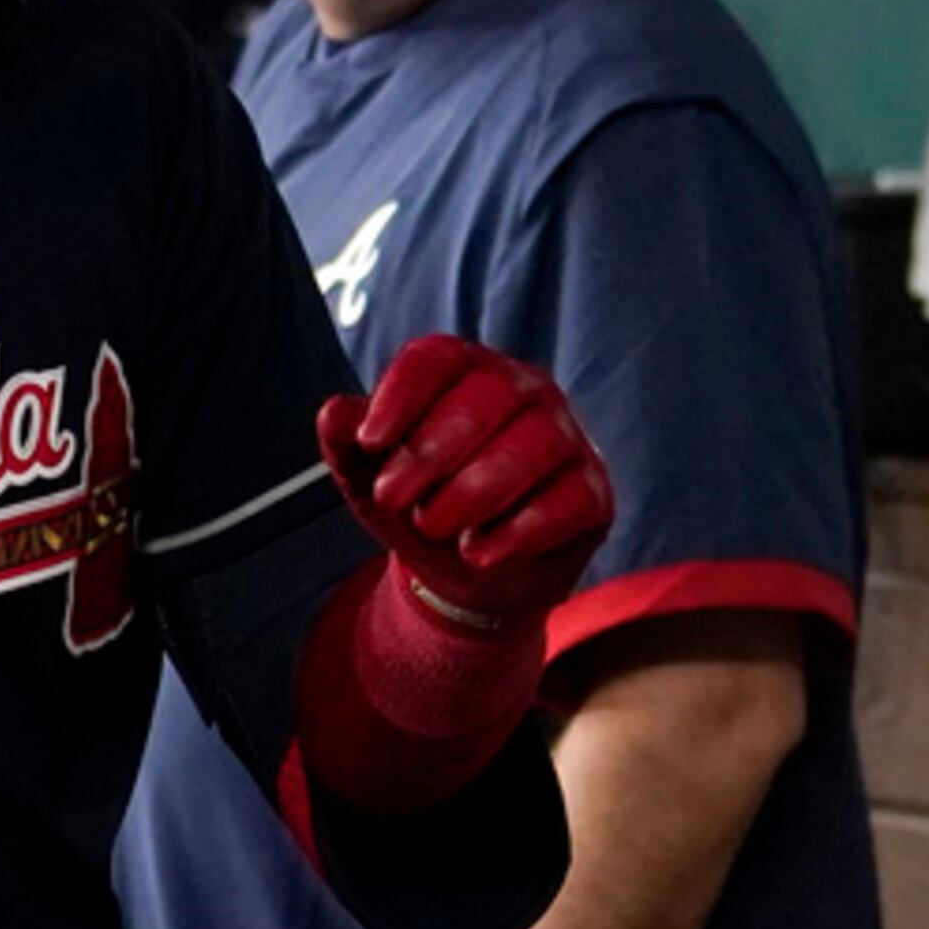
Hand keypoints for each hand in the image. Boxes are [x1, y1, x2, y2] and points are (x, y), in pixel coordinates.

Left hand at [319, 334, 612, 638]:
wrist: (467, 571)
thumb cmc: (418, 503)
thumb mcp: (371, 478)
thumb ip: (348, 445)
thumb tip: (334, 412)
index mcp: (464, 369)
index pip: (436, 357)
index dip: (399, 396)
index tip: (367, 443)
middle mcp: (524, 389)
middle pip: (485, 397)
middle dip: (430, 452)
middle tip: (391, 498)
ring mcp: (566, 437)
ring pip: (532, 445)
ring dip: (473, 491)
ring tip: (434, 526)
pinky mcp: (594, 492)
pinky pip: (568, 500)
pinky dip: (517, 531)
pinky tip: (478, 553)